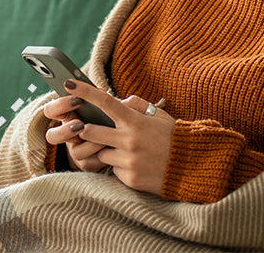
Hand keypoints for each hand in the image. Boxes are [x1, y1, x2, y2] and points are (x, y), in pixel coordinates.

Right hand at [44, 94, 107, 171]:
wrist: (116, 139)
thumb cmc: (107, 116)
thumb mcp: (103, 105)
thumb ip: (103, 99)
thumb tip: (110, 95)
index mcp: (66, 116)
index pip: (51, 111)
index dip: (60, 105)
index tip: (77, 100)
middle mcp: (66, 134)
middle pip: (52, 136)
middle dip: (65, 130)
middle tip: (80, 125)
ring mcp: (75, 150)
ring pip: (74, 152)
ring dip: (90, 143)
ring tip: (103, 139)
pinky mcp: (86, 163)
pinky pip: (90, 161)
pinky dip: (102, 153)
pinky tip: (111, 147)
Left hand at [52, 80, 175, 194]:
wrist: (195, 168)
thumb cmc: (175, 137)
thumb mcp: (159, 115)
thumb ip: (136, 104)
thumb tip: (117, 102)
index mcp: (135, 121)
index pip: (104, 102)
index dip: (84, 92)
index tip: (68, 84)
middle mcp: (129, 140)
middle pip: (90, 131)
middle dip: (86, 129)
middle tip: (88, 128)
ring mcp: (129, 161)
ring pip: (101, 153)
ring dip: (107, 150)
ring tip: (129, 151)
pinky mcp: (130, 178)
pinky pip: (114, 169)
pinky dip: (120, 166)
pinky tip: (137, 164)